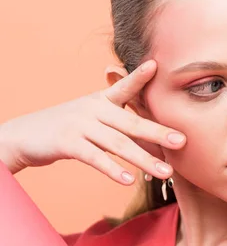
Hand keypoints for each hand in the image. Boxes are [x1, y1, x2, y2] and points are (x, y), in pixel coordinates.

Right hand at [0, 60, 185, 184]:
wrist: (24, 136)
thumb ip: (120, 124)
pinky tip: (128, 180)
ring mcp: (80, 124)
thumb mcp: (93, 118)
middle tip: (182, 141)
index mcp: (102, 100)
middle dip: (159, 133)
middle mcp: (93, 109)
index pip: (124, 87)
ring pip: (117, 144)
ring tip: (166, 172)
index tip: (156, 65)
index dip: (139, 77)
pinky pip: (94, 157)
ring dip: (144, 159)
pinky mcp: (67, 142)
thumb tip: (156, 141)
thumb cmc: (69, 129)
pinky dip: (112, 169)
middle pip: (131, 123)